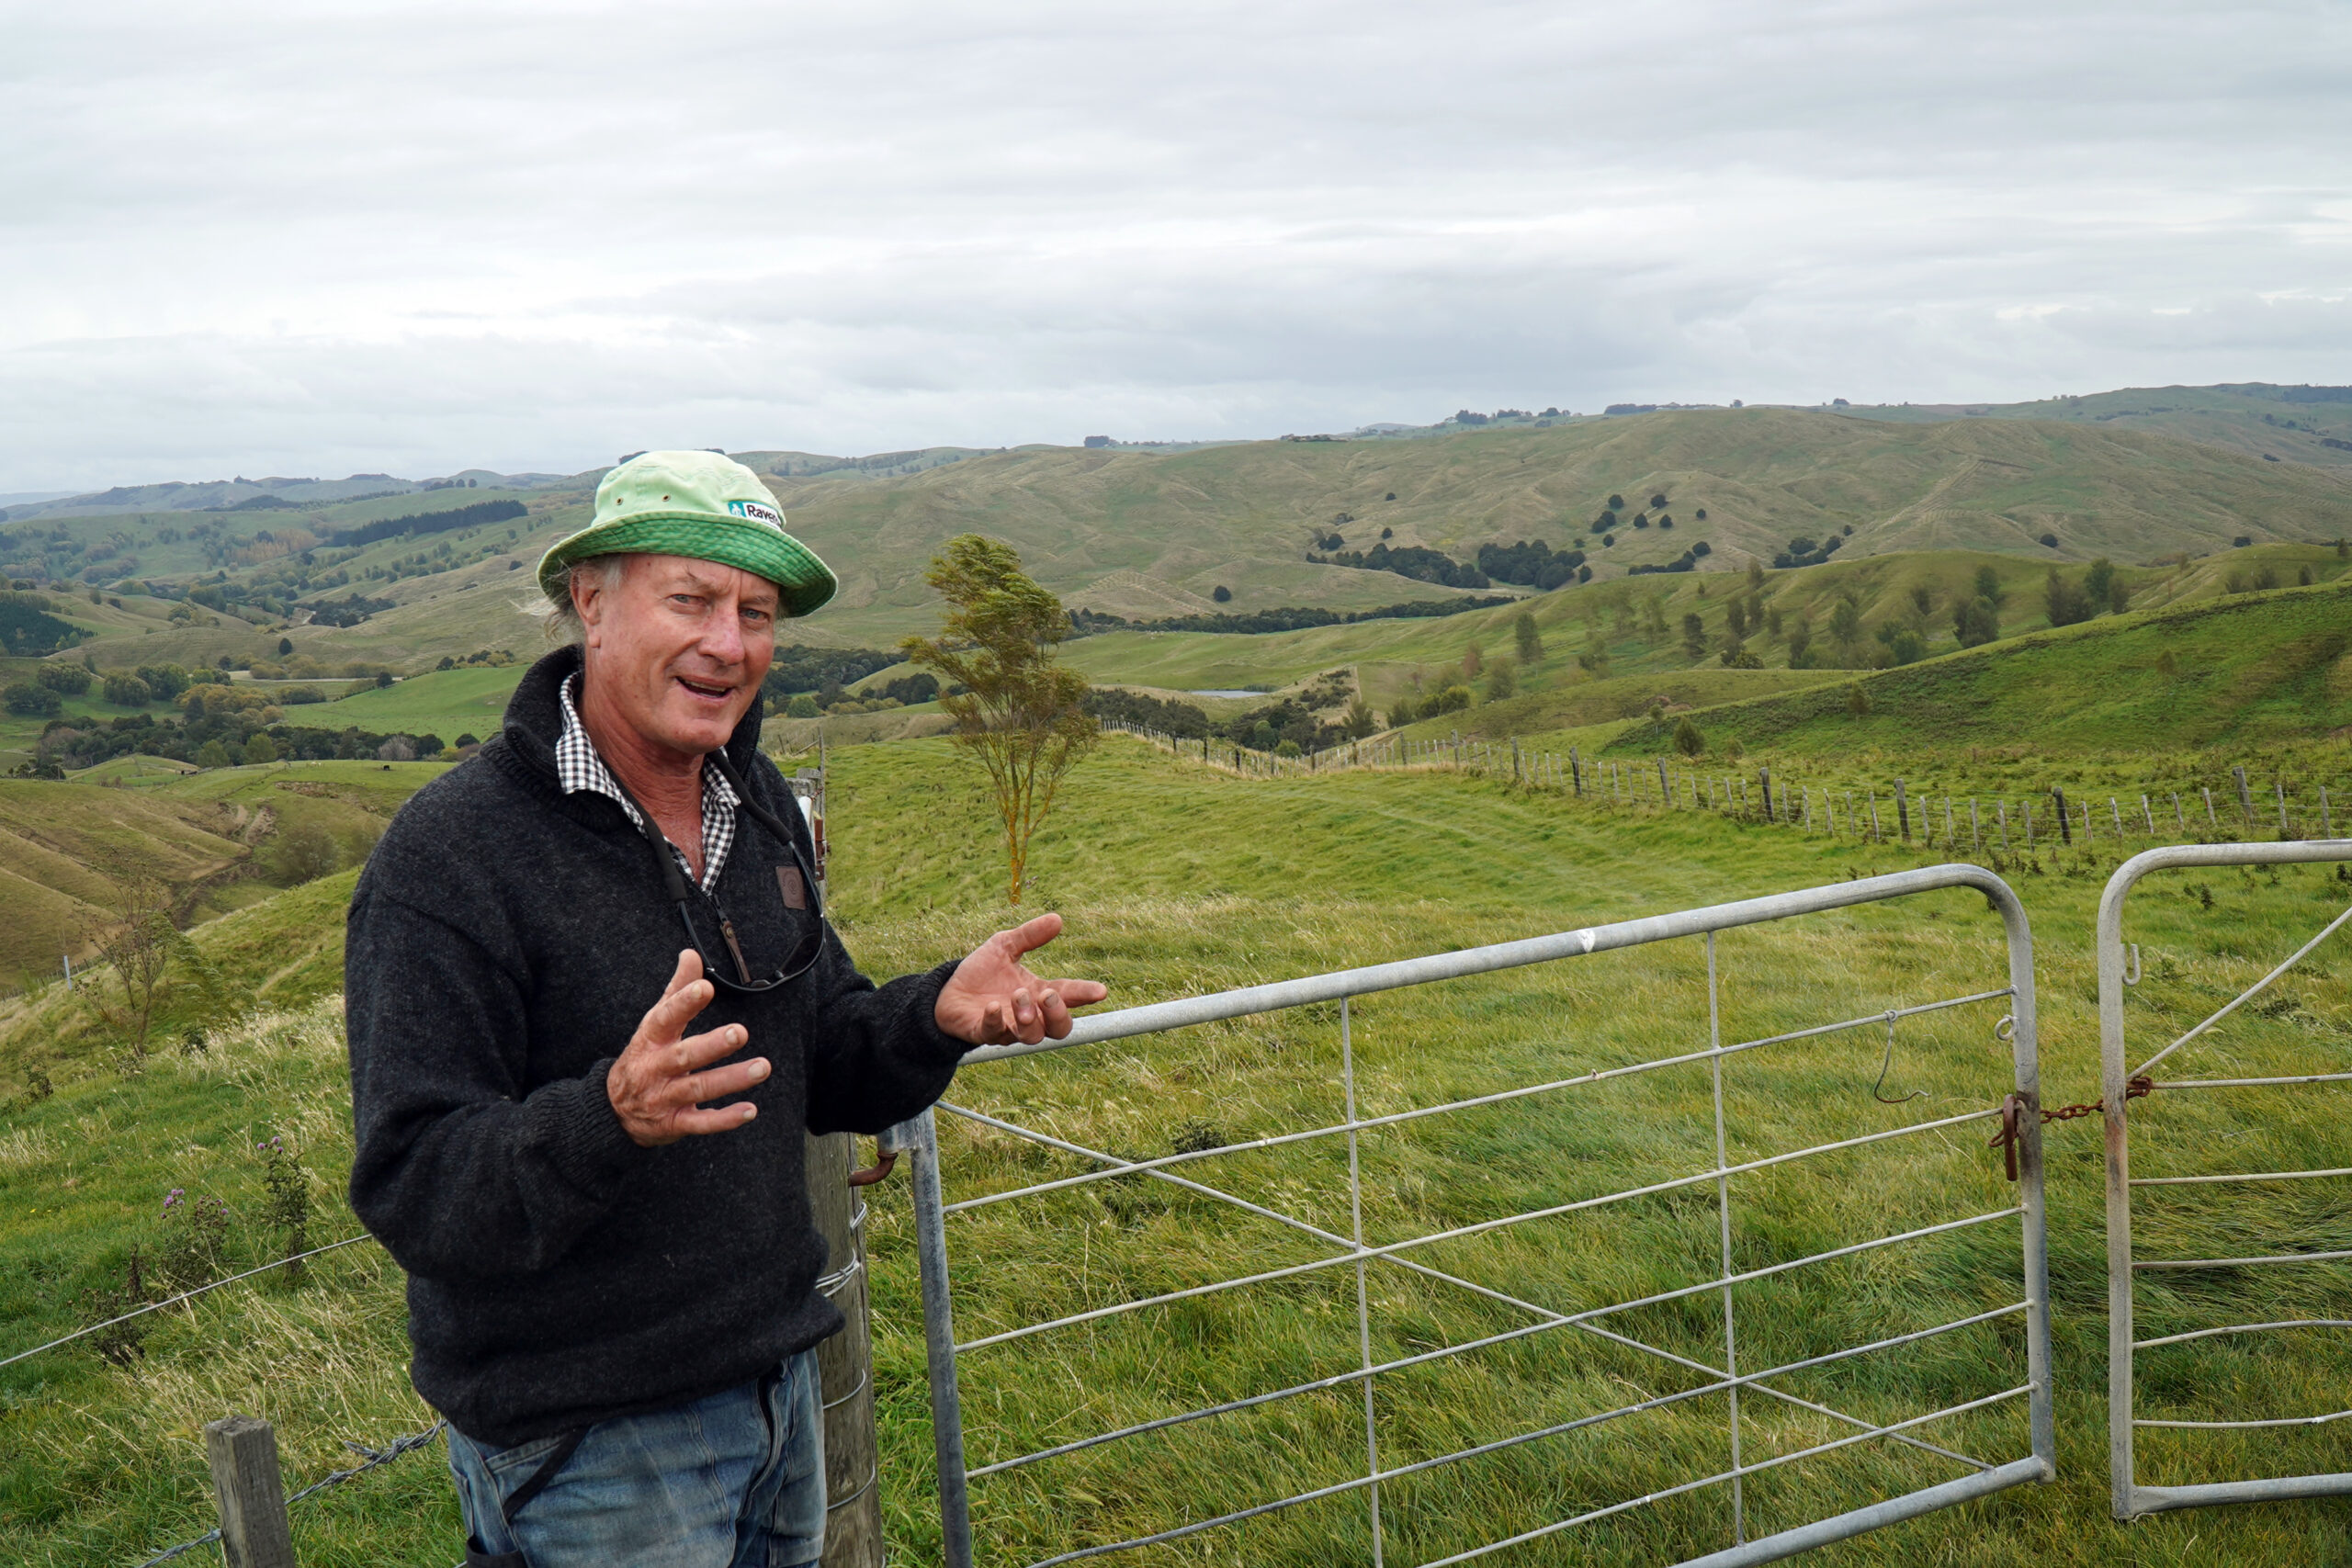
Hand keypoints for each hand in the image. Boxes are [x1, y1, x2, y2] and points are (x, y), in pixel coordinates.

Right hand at [606, 950, 769, 1146]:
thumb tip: (691, 954)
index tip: (705, 987)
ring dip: (731, 1079)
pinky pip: (701, 1124)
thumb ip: (676, 991)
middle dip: (712, 1045)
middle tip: (741, 1032)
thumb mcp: (653, 1024)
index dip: (684, 1003)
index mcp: (651, 1040)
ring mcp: (664, 1098)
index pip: (665, 1018)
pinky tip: (750, 1109)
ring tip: (762, 1067)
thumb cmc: (644, 1057)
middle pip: (684, 1056)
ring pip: (699, 1089)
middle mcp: (656, 1069)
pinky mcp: (674, 1124)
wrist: (613, 1111)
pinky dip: (725, 1119)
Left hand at [935, 913, 1107, 1046]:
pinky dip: (996, 1021)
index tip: (1100, 990)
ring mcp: (1008, 1027)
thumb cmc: (981, 972)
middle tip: (1048, 994)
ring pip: (1032, 1036)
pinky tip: (994, 1006)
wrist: (947, 992)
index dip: (1085, 995)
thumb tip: (1057, 919)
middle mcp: (1028, 1015)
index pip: (1069, 996)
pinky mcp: (984, 1033)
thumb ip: (1030, 936)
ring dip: (1029, 1018)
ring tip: (1018, 995)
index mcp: (1038, 993)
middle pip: (1059, 1029)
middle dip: (1059, 1014)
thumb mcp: (1005, 945)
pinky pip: (995, 1034)